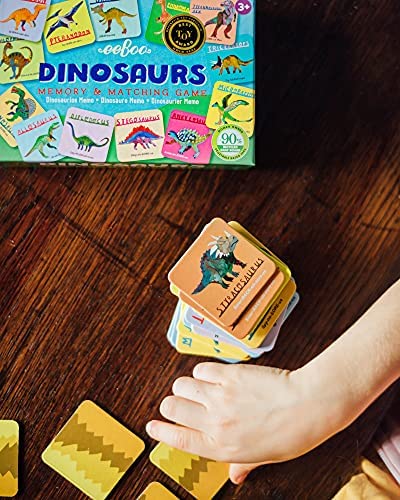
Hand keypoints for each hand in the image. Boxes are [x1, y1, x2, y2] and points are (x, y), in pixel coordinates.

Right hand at [146, 362, 347, 483]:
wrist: (308, 405)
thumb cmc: (291, 434)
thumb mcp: (265, 458)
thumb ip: (243, 465)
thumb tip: (236, 478)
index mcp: (222, 447)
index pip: (179, 440)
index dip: (161, 431)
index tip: (152, 426)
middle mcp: (216, 422)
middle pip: (172, 408)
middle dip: (171, 405)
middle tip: (179, 402)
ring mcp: (220, 397)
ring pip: (182, 385)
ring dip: (185, 386)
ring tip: (196, 387)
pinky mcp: (229, 375)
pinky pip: (202, 369)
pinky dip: (203, 371)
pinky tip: (212, 375)